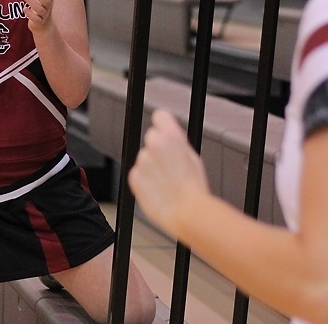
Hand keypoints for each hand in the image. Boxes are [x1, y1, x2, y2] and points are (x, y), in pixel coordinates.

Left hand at [22, 0, 54, 32]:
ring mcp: (44, 15)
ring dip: (32, 2)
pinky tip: (24, 9)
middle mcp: (48, 7)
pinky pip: (36, 19)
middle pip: (46, 1)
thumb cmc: (42, 5)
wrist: (44, 25)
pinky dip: (31, 14)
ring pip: (40, 10)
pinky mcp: (38, 22)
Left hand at [128, 109, 210, 236]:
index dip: (163, 124)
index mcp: (171, 136)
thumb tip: (172, 138)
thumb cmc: (193, 188)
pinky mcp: (134, 177)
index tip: (163, 130)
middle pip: (151, 137)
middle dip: (158, 148)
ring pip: (145, 158)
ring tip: (166, 182)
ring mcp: (142, 160)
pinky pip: (138, 173)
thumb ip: (178, 143)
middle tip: (169, 165)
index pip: (160, 116)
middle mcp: (154, 144)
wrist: (186, 212)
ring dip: (151, 166)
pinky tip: (158, 189)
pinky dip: (145, 180)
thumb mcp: (193, 157)